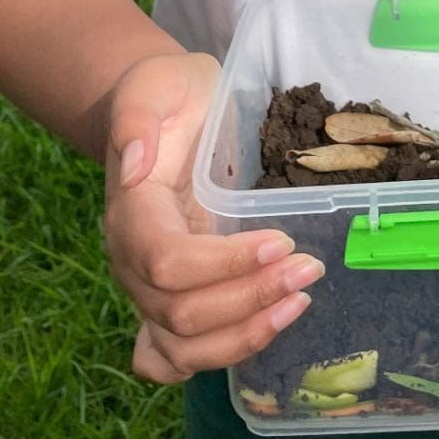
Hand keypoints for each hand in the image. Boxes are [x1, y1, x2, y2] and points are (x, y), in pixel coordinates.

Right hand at [100, 50, 323, 383]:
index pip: (165, 261)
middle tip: (309, 269)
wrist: (164, 110)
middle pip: (179, 312)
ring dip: (246, 334)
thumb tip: (133, 165)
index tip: (281, 240)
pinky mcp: (167, 301)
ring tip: (300, 301)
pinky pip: (174, 357)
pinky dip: (216, 357)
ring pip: (183, 346)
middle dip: (250, 298)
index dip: (223, 263)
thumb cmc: (167, 94)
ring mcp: (146, 290)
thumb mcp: (154, 81)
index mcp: (130, 213)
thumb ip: (136, 115)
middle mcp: (131, 263)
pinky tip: (262, 335)